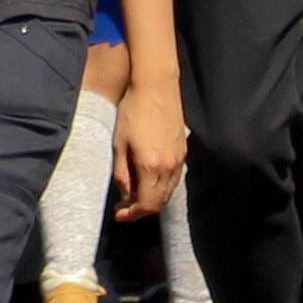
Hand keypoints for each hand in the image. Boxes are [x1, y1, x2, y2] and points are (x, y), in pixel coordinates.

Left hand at [109, 81, 185, 220]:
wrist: (156, 87)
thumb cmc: (133, 112)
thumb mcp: (119, 144)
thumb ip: (122, 174)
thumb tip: (126, 195)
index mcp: (151, 167)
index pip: (146, 204)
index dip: (132, 214)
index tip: (119, 214)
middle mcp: (169, 167)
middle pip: (160, 202)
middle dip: (141, 211)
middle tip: (125, 208)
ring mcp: (179, 159)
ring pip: (169, 192)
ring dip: (152, 200)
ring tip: (134, 196)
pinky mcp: (183, 151)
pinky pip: (174, 179)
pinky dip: (162, 188)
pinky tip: (149, 181)